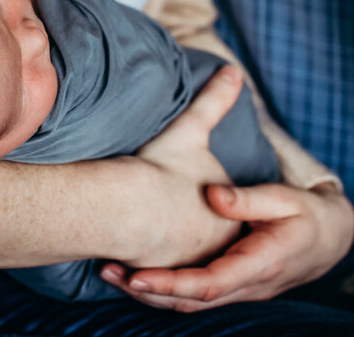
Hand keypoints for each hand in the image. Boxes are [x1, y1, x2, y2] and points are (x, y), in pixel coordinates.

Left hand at [101, 179, 353, 311]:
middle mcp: (247, 286)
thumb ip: (249, 199)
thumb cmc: (307, 214)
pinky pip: (195, 296)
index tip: (137, 275)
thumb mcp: (285, 199)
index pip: (209, 284)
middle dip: (148, 291)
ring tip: (110, 272)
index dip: (171, 283)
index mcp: (260, 264)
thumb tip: (214, 195)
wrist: (330, 239)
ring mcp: (239, 290)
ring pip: (189, 304)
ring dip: (150, 293)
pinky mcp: (231, 286)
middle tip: (109, 271)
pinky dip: (165, 290)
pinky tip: (137, 275)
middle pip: (190, 300)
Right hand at [121, 65, 245, 268]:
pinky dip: (136, 269)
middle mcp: (216, 248)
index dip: (189, 199)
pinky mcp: (158, 283)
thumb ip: (215, 101)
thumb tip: (233, 69)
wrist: (131, 207)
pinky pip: (148, 276)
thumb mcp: (191, 129)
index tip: (168, 189)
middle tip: (150, 215)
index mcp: (229, 214)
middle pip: (196, 239)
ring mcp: (188, 268)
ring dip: (153, 253)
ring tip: (130, 238)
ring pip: (172, 260)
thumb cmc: (161, 168)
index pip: (216, 212)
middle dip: (176, 233)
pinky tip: (120, 261)